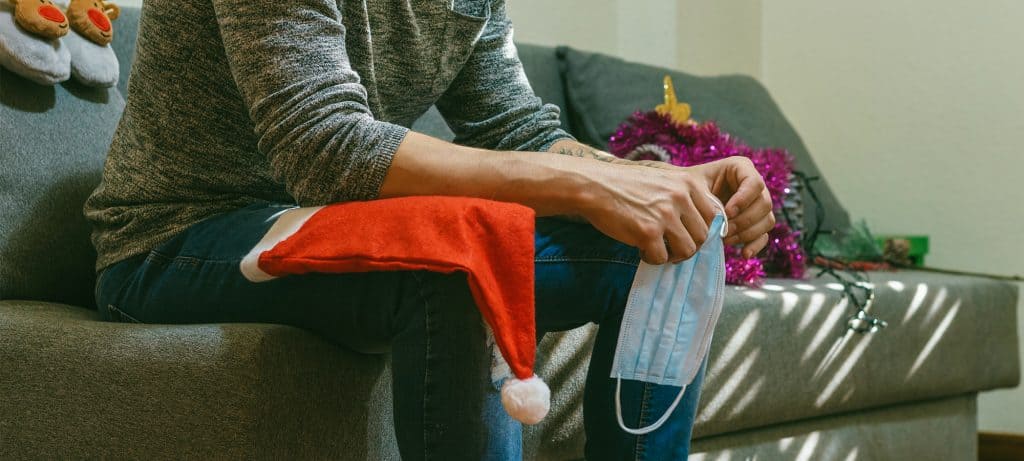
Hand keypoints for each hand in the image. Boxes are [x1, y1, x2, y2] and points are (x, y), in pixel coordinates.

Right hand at [576, 162, 719, 264]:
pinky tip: (641, 251)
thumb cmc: (626, 185)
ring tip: (658, 250)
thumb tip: (704, 224)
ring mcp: (665, 216)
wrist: (594, 185)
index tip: (687, 234)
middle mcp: (680, 197)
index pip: (714, 215)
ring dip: (673, 255)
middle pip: (703, 236)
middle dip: (688, 245)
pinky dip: (652, 259)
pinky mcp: (648, 232)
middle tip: (671, 246)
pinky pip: (662, 258)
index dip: (702, 229)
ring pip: (688, 250)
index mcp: (688, 182)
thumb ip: (685, 196)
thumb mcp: (664, 179)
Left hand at [692, 157, 774, 257]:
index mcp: (741, 168)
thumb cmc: (688, 187)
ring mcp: (758, 205)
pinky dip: (755, 245)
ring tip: (725, 239)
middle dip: (744, 220)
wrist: (685, 199)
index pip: (755, 183)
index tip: (728, 213)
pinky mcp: (757, 223)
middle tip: (724, 231)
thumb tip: (722, 217)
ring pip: (767, 221)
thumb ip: (707, 195)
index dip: (744, 200)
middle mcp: (755, 185)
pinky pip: (764, 236)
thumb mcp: (693, 184)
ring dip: (747, 233)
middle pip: (764, 204)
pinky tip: (743, 253)